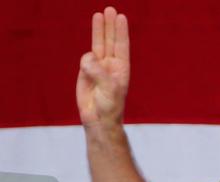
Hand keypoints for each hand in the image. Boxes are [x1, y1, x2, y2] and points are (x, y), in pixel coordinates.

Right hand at [76, 7, 129, 128]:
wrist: (97, 118)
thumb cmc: (109, 106)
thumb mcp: (108, 89)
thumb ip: (99, 72)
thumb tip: (88, 57)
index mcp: (121, 68)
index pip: (121, 46)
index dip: (120, 31)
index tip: (121, 17)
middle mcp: (111, 65)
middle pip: (110, 40)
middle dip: (110, 25)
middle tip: (110, 9)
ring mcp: (98, 67)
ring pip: (98, 44)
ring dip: (98, 30)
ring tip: (99, 14)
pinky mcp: (86, 71)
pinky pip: (85, 59)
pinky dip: (85, 60)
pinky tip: (87, 69)